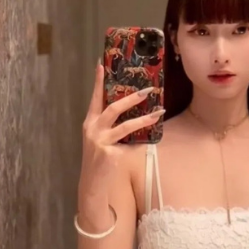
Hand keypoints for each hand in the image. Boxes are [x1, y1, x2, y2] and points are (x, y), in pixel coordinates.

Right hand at [79, 60, 164, 194]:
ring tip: (159, 113)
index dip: (98, 82)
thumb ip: (111, 126)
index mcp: (90, 123)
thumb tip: (132, 111)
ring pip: (126, 126)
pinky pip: (131, 144)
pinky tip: (151, 141)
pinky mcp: (110, 154)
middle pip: (113, 108)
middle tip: (148, 90)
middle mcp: (93, 130)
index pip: (95, 99)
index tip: (101, 64)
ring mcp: (101, 142)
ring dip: (144, 119)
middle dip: (132, 98)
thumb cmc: (100, 160)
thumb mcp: (102, 139)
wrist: (93, 184)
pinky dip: (141, 141)